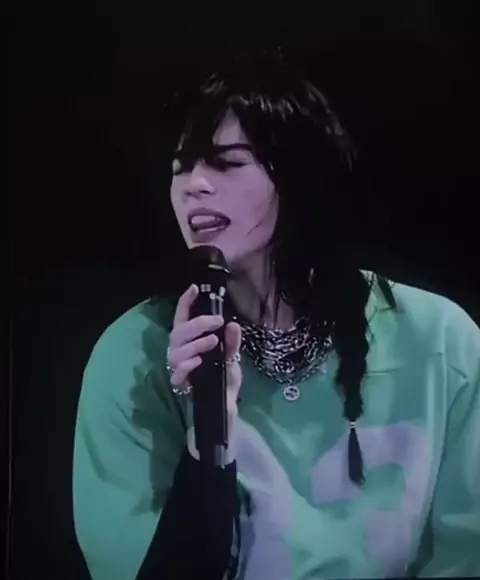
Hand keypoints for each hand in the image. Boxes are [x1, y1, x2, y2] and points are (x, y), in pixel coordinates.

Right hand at [167, 284, 242, 459]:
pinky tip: (198, 363)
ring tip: (212, 343)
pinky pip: (177, 372)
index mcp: (191, 344)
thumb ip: (233, 345)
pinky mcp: (180, 385)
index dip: (185, 303)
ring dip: (194, 343)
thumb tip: (235, 325)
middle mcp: (180, 353)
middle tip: (217, 321)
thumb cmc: (224, 385)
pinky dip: (187, 365)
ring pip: (176, 350)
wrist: (223, 415)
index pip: (182, 319)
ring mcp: (178, 369)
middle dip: (197, 324)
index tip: (194, 288)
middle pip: (178, 332)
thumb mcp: (233, 362)